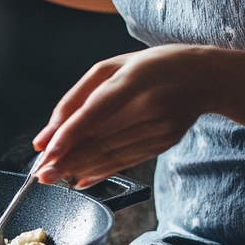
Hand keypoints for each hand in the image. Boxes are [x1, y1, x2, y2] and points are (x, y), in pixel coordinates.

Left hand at [31, 45, 226, 186]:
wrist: (203, 77)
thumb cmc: (150, 66)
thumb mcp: (112, 67)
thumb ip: (77, 97)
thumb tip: (50, 131)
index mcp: (133, 78)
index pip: (95, 110)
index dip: (70, 133)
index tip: (47, 150)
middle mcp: (148, 105)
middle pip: (101, 138)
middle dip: (67, 158)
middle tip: (41, 173)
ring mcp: (160, 127)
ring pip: (112, 154)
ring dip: (80, 168)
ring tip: (55, 176)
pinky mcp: (165, 143)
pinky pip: (127, 160)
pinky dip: (101, 171)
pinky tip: (81, 177)